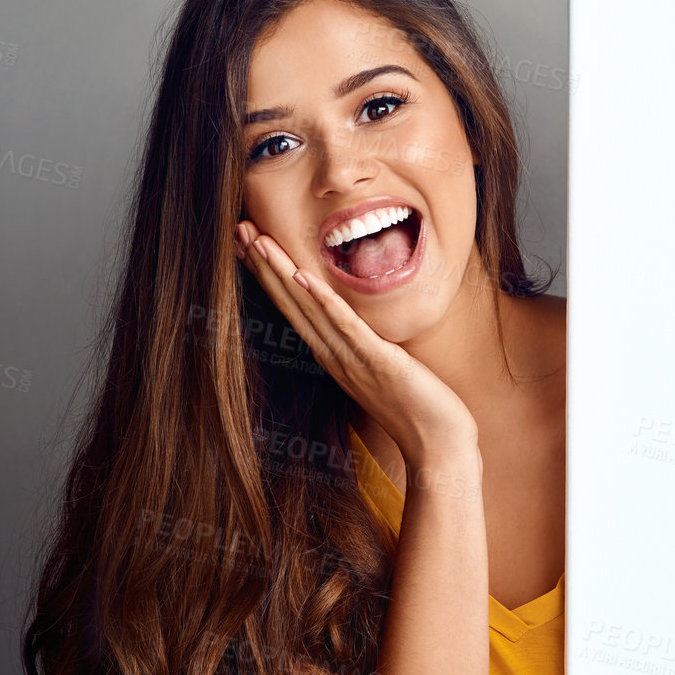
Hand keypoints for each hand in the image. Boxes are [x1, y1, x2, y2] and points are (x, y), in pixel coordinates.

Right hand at [234, 220, 476, 465]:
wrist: (437, 445)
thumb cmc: (417, 406)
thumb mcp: (383, 366)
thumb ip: (366, 344)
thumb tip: (361, 323)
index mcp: (334, 354)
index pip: (294, 307)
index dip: (269, 274)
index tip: (248, 242)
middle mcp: (334, 355)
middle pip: (290, 302)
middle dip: (264, 264)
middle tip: (237, 228)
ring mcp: (351, 359)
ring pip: (309, 309)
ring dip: (281, 273)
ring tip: (258, 240)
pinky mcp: (377, 361)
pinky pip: (345, 326)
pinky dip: (323, 301)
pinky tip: (303, 277)